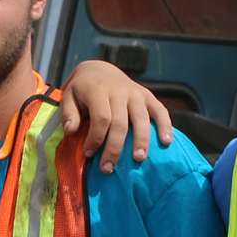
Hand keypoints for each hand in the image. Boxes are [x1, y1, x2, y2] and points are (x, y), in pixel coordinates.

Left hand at [53, 58, 172, 172]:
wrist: (99, 69)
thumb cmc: (82, 89)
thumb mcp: (69, 96)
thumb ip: (69, 113)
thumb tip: (70, 131)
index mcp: (98, 91)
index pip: (101, 118)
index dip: (95, 138)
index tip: (89, 154)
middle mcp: (119, 92)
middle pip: (120, 123)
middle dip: (114, 148)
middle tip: (108, 168)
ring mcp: (136, 94)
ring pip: (141, 119)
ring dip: (141, 140)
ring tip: (139, 159)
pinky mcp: (147, 96)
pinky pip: (160, 110)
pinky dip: (165, 125)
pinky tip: (167, 142)